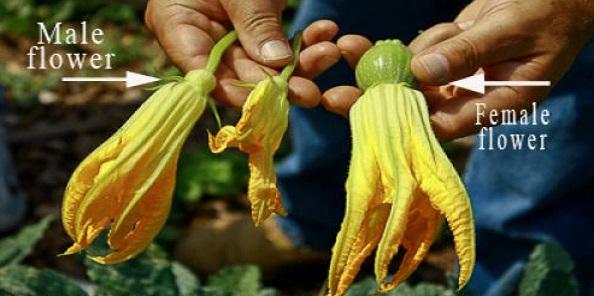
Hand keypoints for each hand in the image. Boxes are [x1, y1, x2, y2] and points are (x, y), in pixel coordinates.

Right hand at [145, 0, 340, 106]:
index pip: (202, 73)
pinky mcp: (257, 29)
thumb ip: (254, 22)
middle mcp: (201, 37)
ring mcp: (230, 35)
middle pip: (238, 75)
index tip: (270, 97)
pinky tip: (326, 32)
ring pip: (265, 65)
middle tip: (311, 91)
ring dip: (300, 63)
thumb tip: (276, 63)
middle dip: (277, 82)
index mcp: (176, 24)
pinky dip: (305, 42)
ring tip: (327, 53)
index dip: (235, 92)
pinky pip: (280, 45)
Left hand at [322, 0, 593, 140]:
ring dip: (379, 67)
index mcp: (495, 104)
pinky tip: (401, 36)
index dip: (406, 123)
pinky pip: (413, 56)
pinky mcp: (446, 57)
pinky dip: (397, 48)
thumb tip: (423, 71)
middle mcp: (470, 97)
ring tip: (370, 45)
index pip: (443, 125)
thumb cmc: (550, 11)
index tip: (368, 116)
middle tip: (333, 99)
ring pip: (407, 80)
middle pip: (415, 108)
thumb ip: (470, 51)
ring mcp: (455, 78)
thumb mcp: (512, 28)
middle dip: (374, 102)